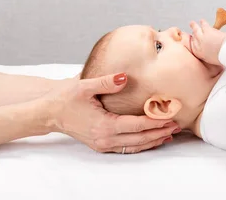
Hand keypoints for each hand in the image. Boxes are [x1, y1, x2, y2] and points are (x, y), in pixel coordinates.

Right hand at [45, 74, 179, 153]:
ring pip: (134, 146)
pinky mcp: (101, 144)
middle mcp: (105, 139)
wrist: (48, 113)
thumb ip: (107, 82)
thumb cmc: (65, 98)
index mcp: (103, 125)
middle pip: (139, 139)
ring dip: (153, 141)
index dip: (155, 122)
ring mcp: (103, 144)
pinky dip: (141, 144)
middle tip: (177, 125)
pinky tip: (151, 139)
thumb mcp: (84, 86)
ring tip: (170, 134)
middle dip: (159, 133)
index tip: (170, 117)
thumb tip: (125, 77)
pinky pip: (126, 148)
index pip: (136, 126)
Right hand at [189, 19, 225, 65]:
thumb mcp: (212, 60)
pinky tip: (202, 20)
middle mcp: (198, 45)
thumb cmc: (221, 57)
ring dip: (194, 26)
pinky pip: (203, 24)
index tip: (194, 41)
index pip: (192, 47)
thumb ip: (208, 56)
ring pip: (195, 29)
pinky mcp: (207, 30)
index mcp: (199, 53)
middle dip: (193, 35)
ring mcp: (201, 37)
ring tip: (192, 23)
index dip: (193, 43)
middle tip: (192, 32)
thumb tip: (210, 55)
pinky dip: (202, 22)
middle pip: (193, 38)